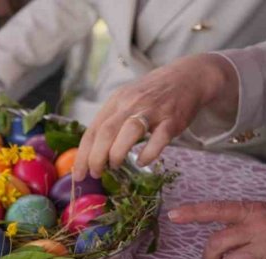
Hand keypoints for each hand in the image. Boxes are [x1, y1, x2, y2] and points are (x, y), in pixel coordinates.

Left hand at [73, 54, 237, 180]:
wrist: (188, 77)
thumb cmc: (151, 95)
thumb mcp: (125, 101)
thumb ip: (110, 122)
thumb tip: (91, 153)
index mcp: (116, 101)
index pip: (93, 130)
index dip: (82, 155)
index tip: (78, 174)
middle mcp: (131, 104)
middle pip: (106, 132)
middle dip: (95, 157)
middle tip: (95, 173)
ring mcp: (153, 110)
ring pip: (129, 132)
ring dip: (117, 154)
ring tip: (114, 166)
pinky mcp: (173, 119)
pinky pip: (159, 138)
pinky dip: (148, 153)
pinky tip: (141, 161)